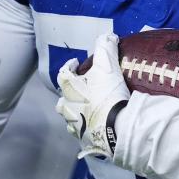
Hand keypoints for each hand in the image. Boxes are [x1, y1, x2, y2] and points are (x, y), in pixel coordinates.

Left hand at [55, 33, 130, 159]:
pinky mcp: (86, 142)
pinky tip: (100, 127)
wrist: (116, 127)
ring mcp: (76, 128)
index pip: (62, 74)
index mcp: (69, 90)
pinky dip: (90, 130)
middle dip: (70, 95)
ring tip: (91, 110)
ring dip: (79, 114)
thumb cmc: (107, 94)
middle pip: (63, 101)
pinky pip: (85, 135)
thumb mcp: (107, 64)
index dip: (69, 66)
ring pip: (72, 120)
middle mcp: (68, 110)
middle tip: (83, 90)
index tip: (76, 63)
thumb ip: (105, 46)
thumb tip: (107, 36)